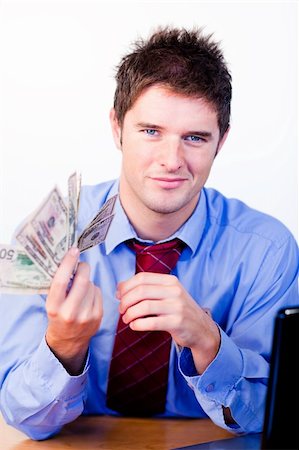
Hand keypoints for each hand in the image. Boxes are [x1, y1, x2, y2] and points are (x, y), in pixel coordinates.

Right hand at [45, 247, 102, 374]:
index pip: (61, 281)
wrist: (68, 341)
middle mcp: (70, 313)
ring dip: (87, 280)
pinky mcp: (98, 317)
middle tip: (81, 264)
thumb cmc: (57, 316)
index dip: (68, 263)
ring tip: (80, 287)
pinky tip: (87, 296)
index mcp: (54, 307)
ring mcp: (86, 316)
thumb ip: (59, 285)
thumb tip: (69, 259)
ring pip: (91, 285)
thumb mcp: (52, 302)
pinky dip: (94, 289)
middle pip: (82, 281)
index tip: (73, 250)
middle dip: (83, 268)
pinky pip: (98, 292)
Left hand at [117, 272, 219, 373]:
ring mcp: (177, 306)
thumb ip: (147, 288)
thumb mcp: (167, 294)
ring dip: (130, 313)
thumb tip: (120, 287)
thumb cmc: (179, 310)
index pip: (142, 278)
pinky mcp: (177, 322)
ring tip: (126, 319)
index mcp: (170, 281)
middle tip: (121, 310)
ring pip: (144, 306)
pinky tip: (134, 326)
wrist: (201, 329)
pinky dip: (137, 324)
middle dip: (125, 301)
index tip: (119, 296)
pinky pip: (151, 322)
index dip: (126, 286)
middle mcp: (175, 291)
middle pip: (141, 291)